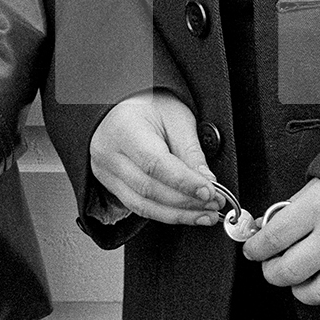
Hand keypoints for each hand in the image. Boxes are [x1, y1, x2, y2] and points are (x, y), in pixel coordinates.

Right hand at [89, 92, 223, 226]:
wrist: (126, 105)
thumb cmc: (150, 104)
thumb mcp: (177, 118)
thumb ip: (191, 151)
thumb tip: (207, 183)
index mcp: (124, 128)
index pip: (155, 164)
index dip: (184, 182)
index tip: (209, 191)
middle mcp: (108, 152)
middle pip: (149, 189)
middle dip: (186, 202)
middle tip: (214, 204)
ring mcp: (105, 171)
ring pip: (142, 205)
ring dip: (178, 215)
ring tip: (204, 215)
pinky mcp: (110, 184)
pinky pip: (138, 207)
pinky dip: (164, 214)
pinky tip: (185, 214)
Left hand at [244, 179, 319, 304]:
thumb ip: (296, 208)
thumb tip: (268, 231)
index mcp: (318, 205)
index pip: (273, 238)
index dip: (256, 249)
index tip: (252, 251)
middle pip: (290, 272)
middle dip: (272, 273)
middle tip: (271, 267)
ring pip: (319, 293)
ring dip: (302, 289)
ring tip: (300, 278)